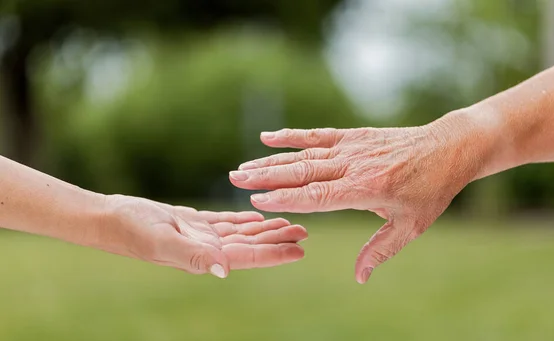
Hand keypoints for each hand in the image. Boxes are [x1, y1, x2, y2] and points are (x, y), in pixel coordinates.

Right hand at [94, 194, 306, 277]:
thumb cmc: (131, 231)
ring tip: (287, 223)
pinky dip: (242, 220)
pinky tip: (256, 216)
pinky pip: (224, 222)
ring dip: (264, 229)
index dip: (274, 253)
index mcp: (203, 256)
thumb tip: (225, 270)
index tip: (300, 250)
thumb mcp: (162, 241)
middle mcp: (206, 248)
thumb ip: (193, 256)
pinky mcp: (190, 222)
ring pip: (240, 233)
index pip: (247, 256)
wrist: (109, 218)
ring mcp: (199, 236)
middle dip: (277, 239)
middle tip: (303, 231)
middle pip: (250, 245)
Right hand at [230, 123, 483, 282]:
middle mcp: (354, 164)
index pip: (318, 196)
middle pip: (302, 172)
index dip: (285, 198)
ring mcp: (352, 147)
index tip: (256, 200)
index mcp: (367, 188)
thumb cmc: (431, 190)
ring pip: (303, 154)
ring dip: (271, 160)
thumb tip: (358, 277)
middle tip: (235, 179)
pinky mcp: (352, 136)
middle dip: (266, 176)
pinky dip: (291, 136)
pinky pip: (316, 136)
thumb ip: (380, 251)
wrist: (448, 148)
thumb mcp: (411, 226)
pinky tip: (268, 137)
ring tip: (243, 166)